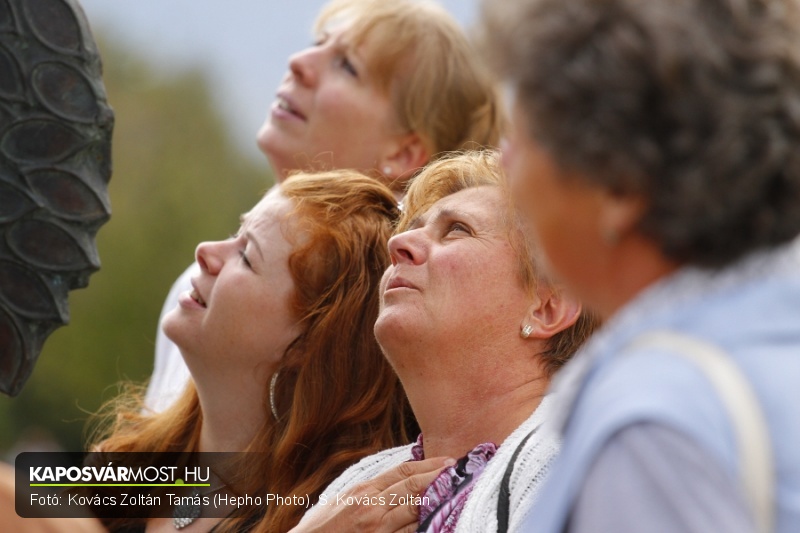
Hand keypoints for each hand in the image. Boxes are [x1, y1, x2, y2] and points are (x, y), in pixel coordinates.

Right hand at [290, 456, 453, 532]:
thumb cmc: (321, 528)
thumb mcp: (342, 501)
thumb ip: (367, 493)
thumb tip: (390, 485)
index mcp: (364, 490)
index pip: (401, 472)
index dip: (426, 465)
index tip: (446, 461)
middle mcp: (372, 505)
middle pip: (412, 486)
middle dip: (437, 477)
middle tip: (458, 470)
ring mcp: (377, 527)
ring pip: (415, 510)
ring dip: (437, 500)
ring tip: (456, 492)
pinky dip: (424, 526)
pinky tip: (439, 520)